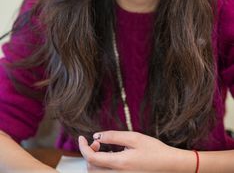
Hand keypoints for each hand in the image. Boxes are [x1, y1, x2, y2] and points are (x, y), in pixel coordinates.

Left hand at [78, 130, 192, 171]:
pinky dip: (102, 166)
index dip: (83, 148)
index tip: (81, 137)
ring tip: (104, 148)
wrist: (170, 166)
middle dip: (89, 153)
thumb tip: (96, 136)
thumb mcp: (134, 138)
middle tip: (98, 142)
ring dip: (95, 161)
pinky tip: (111, 156)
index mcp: (120, 164)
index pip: (91, 159)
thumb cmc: (154, 150)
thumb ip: (113, 136)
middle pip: (91, 169)